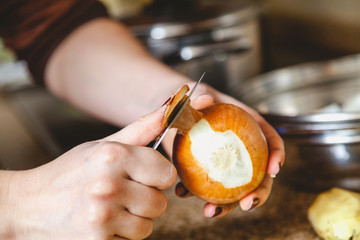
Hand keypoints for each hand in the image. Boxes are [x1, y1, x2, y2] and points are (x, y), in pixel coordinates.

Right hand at [1, 106, 175, 239]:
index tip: (145, 177)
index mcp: (112, 156)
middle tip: (124, 193)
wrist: (30, 206)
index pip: (167, 173)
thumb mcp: (102, 146)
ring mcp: (101, 217)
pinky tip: (103, 222)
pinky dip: (121, 234)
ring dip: (135, 219)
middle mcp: (107, 186)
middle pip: (160, 203)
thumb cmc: (71, 172)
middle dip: (147, 199)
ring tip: (113, 208)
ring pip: (147, 225)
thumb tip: (169, 109)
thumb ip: (141, 130)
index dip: (159, 176)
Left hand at [162, 83, 284, 217]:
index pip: (270, 140)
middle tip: (247, 204)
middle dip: (258, 193)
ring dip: (226, 205)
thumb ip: (201, 98)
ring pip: (234, 189)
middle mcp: (242, 148)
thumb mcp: (198, 94)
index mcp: (249, 126)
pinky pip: (207, 187)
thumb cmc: (194, 101)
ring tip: (210, 212)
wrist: (177, 112)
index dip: (277, 154)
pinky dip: (195, 193)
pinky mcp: (208, 171)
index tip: (274, 169)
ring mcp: (226, 163)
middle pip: (259, 174)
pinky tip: (182, 193)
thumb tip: (204, 101)